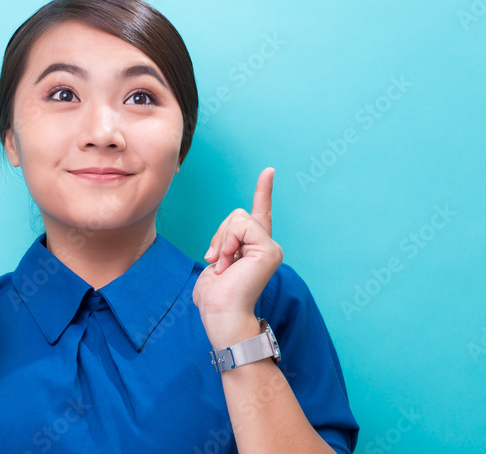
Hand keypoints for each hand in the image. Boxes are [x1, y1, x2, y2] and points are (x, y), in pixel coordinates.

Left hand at [192, 168, 281, 346]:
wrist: (221, 314)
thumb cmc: (215, 296)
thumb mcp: (215, 260)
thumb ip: (223, 242)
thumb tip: (224, 242)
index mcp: (253, 248)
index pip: (260, 213)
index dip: (264, 191)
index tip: (269, 171)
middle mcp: (266, 245)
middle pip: (237, 214)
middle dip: (219, 234)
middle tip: (217, 261)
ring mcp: (270, 247)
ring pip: (238, 219)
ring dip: (222, 240)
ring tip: (224, 266)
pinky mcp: (269, 250)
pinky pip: (242, 227)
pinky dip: (228, 242)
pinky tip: (229, 262)